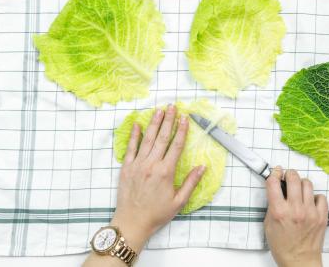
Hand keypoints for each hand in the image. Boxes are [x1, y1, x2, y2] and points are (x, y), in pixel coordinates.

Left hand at [111, 105, 205, 252]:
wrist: (132, 222)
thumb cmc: (156, 214)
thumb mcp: (179, 201)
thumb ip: (191, 182)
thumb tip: (202, 167)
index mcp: (166, 172)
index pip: (176, 145)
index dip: (182, 130)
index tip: (185, 118)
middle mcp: (151, 165)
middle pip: (162, 138)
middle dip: (168, 121)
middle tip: (172, 107)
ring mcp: (137, 165)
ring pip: (147, 139)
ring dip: (154, 123)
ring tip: (159, 110)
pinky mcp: (126, 168)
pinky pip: (130, 148)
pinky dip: (134, 136)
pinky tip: (138, 125)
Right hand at [264, 167, 328, 266]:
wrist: (299, 261)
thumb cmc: (283, 246)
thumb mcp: (268, 225)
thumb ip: (272, 205)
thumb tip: (276, 188)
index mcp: (279, 212)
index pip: (274, 182)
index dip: (274, 174)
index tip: (276, 172)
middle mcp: (295, 210)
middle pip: (293, 178)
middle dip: (289, 174)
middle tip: (288, 177)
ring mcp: (310, 212)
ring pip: (307, 184)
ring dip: (301, 184)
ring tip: (299, 190)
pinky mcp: (322, 216)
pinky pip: (321, 196)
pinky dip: (315, 197)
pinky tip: (310, 203)